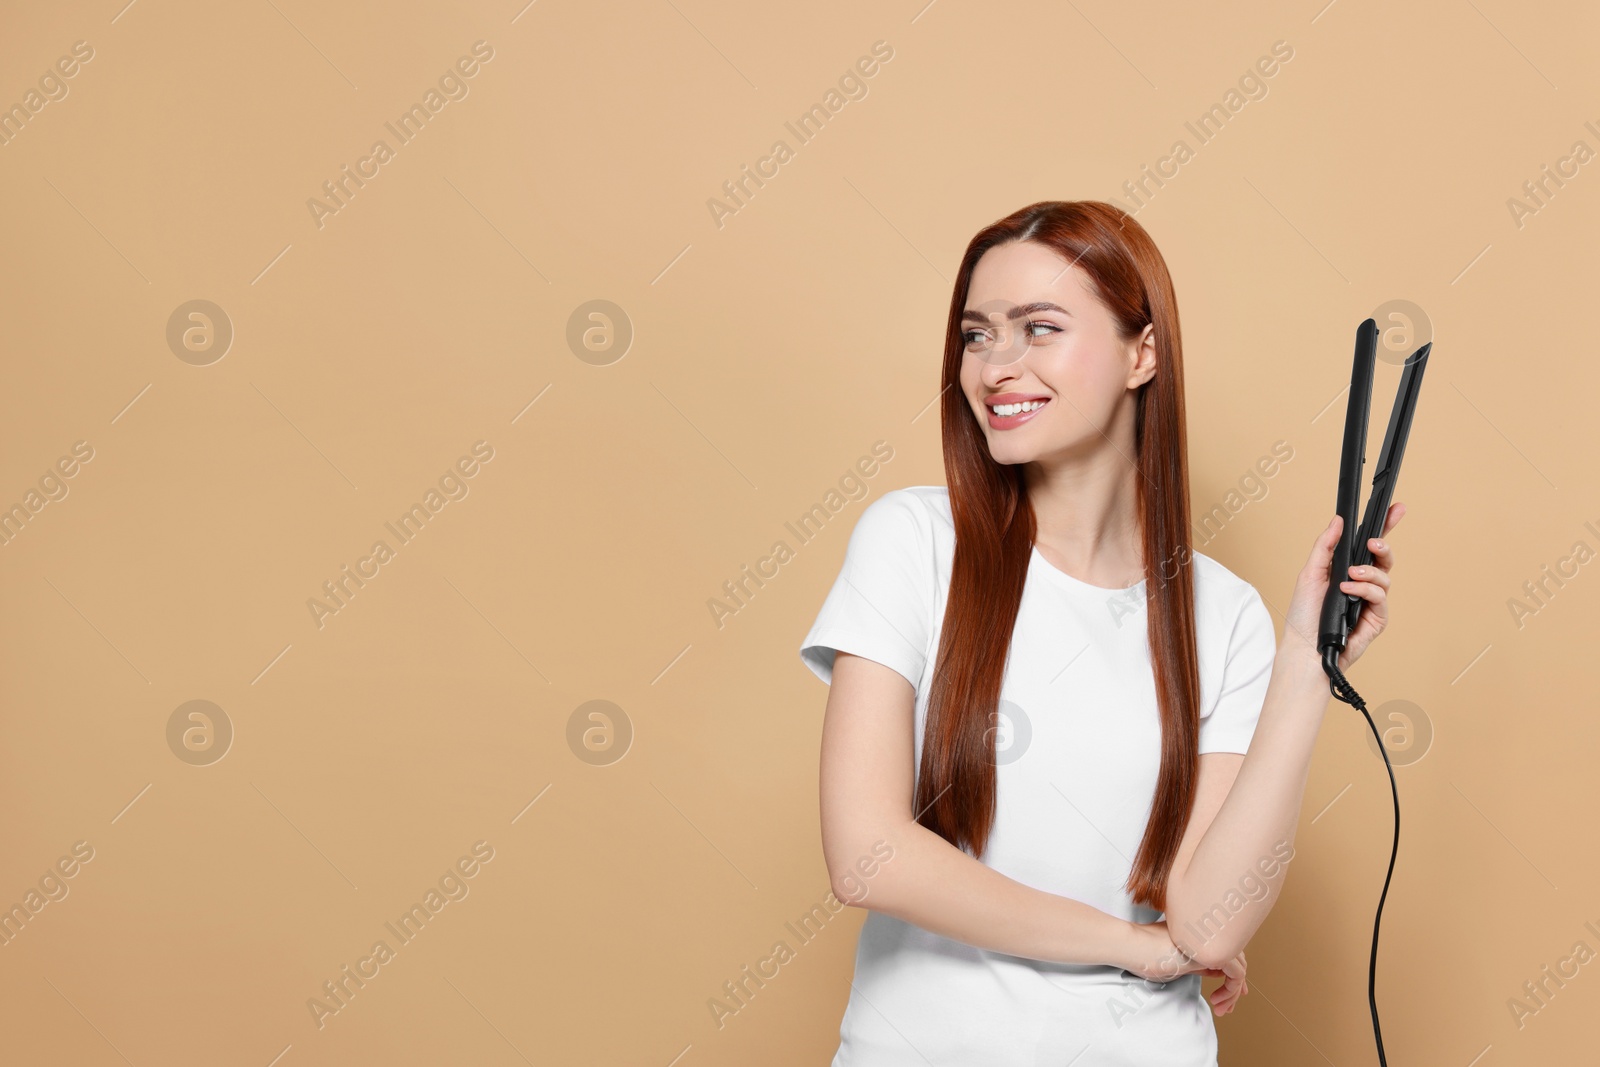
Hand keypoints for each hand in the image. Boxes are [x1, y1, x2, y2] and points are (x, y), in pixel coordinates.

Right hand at [1124, 922, 1247, 1016]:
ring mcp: (1212, 941)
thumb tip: (1215, 971)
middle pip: (1236, 960)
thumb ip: (1197, 963)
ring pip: (1239, 967)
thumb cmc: (1143, 954)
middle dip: (1235, 988)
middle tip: (1225, 1008)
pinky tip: (1216, 1000)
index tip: (1225, 996)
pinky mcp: (1212, 952)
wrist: (1131, 945)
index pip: (1225, 953)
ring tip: (1220, 1008)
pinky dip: (1232, 990)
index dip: (1230, 976)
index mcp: (1200, 935)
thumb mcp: (1176, 962)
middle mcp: (1209, 934)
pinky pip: (1236, 973)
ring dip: (1232, 993)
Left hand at [1281, 504, 1403, 673]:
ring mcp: (1371, 601)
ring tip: (1349, 576)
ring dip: (1368, 572)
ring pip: (1384, 576)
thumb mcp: (1310, 573)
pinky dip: (1365, 589)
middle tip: (1374, 542)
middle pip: (1383, 558)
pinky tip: (1349, 590)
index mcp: (1346, 570)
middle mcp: (1362, 583)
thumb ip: (1325, 547)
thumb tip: (1337, 521)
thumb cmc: (1304, 615)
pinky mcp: (1377, 618)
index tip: (1395, 508)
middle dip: (1384, 545)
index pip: (1368, 546)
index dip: (1384, 526)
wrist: (1304, 647)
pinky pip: (1380, 596)